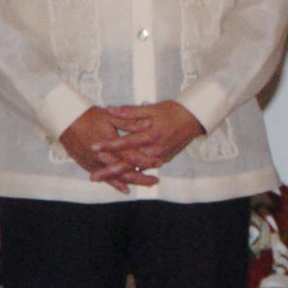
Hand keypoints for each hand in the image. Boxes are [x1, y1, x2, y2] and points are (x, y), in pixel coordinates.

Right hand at [58, 108, 152, 191]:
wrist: (64, 120)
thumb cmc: (88, 116)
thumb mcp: (110, 116)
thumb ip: (129, 123)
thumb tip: (147, 125)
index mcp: (111, 143)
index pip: (132, 155)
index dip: (146, 160)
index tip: (160, 162)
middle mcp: (103, 156)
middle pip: (126, 171)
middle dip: (142, 177)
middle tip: (156, 181)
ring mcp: (95, 163)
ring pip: (116, 177)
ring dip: (132, 181)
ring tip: (146, 184)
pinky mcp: (88, 165)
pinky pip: (104, 178)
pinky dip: (116, 184)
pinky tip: (126, 189)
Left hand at [89, 102, 206, 185]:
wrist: (194, 119)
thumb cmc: (172, 111)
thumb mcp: (151, 109)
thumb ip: (130, 112)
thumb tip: (110, 110)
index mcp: (149, 135)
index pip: (124, 142)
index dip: (108, 145)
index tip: (93, 147)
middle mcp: (153, 150)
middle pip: (128, 163)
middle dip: (109, 171)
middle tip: (93, 177)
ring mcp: (159, 157)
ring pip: (136, 169)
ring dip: (119, 175)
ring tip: (103, 178)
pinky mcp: (163, 160)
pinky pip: (145, 169)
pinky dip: (133, 174)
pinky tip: (121, 178)